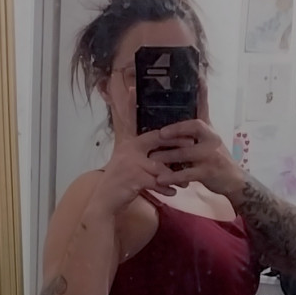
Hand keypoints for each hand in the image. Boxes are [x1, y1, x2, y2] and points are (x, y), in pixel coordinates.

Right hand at [93, 89, 195, 213]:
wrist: (104, 202)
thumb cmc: (118, 185)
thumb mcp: (126, 165)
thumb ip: (140, 156)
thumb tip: (160, 155)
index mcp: (127, 144)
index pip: (135, 122)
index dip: (134, 107)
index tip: (136, 92)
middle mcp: (129, 150)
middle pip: (157, 139)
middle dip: (176, 141)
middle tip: (191, 143)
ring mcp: (131, 163)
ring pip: (161, 164)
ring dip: (175, 173)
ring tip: (187, 180)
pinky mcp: (135, 178)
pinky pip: (158, 181)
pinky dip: (166, 187)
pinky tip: (174, 191)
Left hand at [148, 81, 242, 197]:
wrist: (233, 180)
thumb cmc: (216, 158)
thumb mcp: (209, 140)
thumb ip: (197, 128)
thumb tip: (188, 105)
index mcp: (209, 130)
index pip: (203, 109)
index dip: (200, 95)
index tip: (197, 80)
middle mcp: (212, 139)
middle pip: (193, 128)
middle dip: (174, 130)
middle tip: (158, 133)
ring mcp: (211, 156)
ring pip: (186, 152)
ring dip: (167, 156)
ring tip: (152, 158)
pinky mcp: (208, 172)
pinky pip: (187, 174)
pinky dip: (173, 177)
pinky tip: (160, 179)